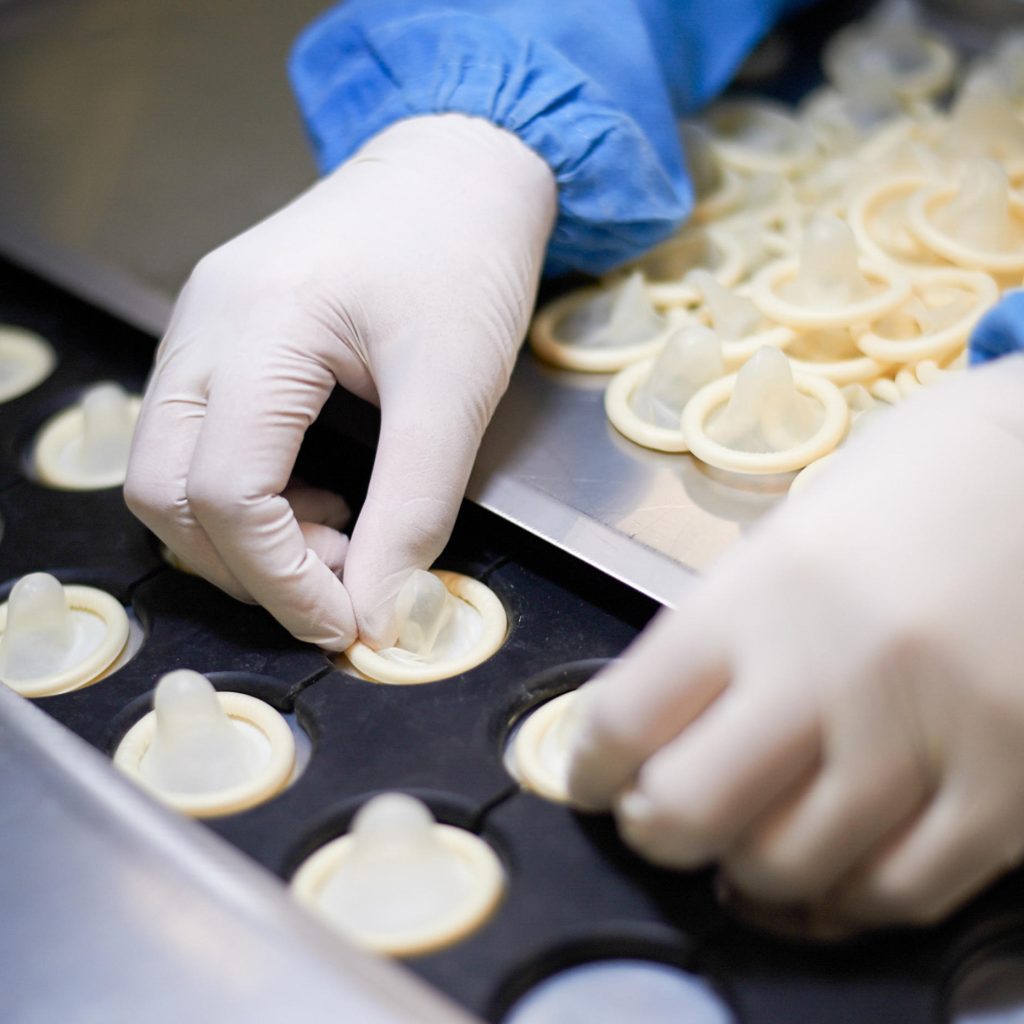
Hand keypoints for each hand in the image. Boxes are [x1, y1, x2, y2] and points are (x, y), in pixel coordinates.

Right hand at [125, 115, 555, 648]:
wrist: (458, 169)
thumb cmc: (464, 253)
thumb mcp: (454, 390)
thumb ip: (415, 510)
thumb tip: (385, 612)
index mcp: (258, 326)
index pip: (226, 495)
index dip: (285, 581)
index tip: (350, 623)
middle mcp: (205, 326)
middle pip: (166, 493)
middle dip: (248, 567)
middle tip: (340, 587)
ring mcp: (202, 328)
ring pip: (167, 472)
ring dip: (243, 535)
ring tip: (339, 536)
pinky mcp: (221, 338)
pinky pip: (196, 440)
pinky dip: (247, 495)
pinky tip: (316, 495)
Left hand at [569, 355, 1023, 930]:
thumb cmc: (917, 490)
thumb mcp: (794, 531)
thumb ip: (725, 630)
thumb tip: (659, 727)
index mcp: (761, 591)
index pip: (625, 716)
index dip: (586, 766)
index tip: (589, 777)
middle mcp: (832, 665)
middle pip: (689, 809)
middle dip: (653, 830)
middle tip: (656, 818)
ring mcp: (926, 733)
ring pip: (788, 868)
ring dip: (745, 869)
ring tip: (745, 840)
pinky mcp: (1011, 785)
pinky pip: (900, 892)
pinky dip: (844, 898)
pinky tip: (829, 867)